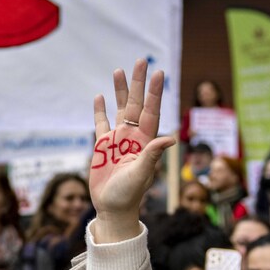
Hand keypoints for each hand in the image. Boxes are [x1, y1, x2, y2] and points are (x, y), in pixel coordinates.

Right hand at [89, 59, 175, 242]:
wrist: (113, 208)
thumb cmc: (129, 194)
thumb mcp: (142, 173)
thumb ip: (153, 154)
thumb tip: (170, 138)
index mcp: (145, 141)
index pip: (151, 111)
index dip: (154, 92)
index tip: (158, 73)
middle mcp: (133, 136)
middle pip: (136, 103)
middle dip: (138, 83)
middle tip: (140, 61)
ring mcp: (117, 139)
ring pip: (119, 109)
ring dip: (119, 90)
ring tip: (118, 70)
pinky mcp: (102, 146)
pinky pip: (101, 124)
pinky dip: (100, 110)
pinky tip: (100, 96)